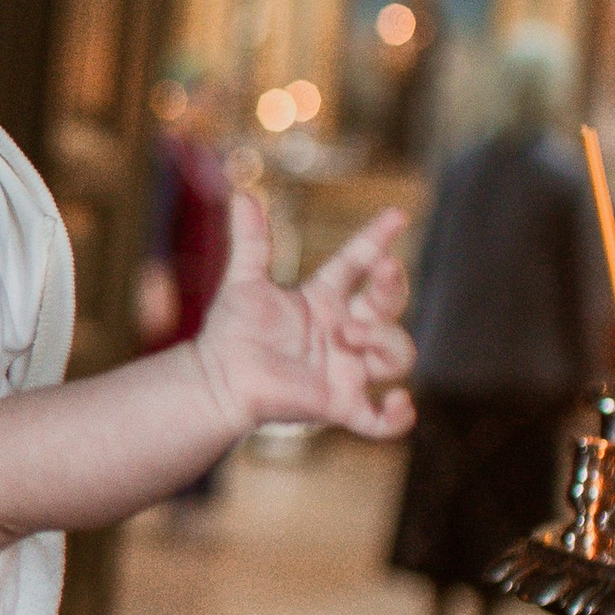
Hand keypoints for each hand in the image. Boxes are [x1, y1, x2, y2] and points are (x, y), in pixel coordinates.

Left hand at [190, 194, 413, 441]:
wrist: (216, 379)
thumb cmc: (233, 332)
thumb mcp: (244, 282)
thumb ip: (250, 241)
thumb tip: (241, 193)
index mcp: (326, 299)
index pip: (360, 263)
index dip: (378, 239)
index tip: (396, 215)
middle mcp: (345, 331)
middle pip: (390, 306)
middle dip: (393, 287)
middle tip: (382, 270)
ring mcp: (348, 369)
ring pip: (399, 356)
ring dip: (387, 340)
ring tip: (351, 335)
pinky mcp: (340, 405)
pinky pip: (382, 420)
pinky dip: (397, 416)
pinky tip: (396, 401)